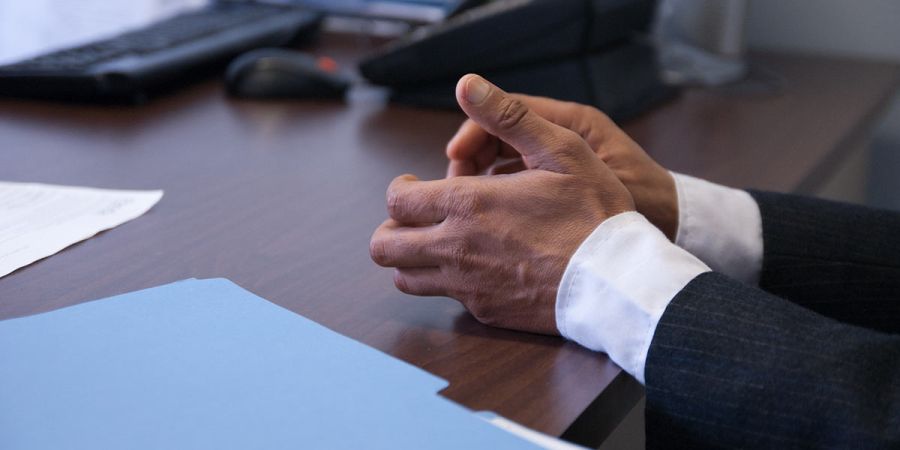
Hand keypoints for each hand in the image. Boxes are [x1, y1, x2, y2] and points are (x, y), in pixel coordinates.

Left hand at [370, 74, 633, 334]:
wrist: (618, 282)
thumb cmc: (595, 214)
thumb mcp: (561, 151)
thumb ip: (509, 117)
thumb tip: (467, 84)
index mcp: (467, 204)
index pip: (395, 202)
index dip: (399, 190)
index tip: (416, 186)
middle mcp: (456, 248)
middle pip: (384, 246)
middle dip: (393, 228)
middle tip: (418, 218)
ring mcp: (467, 284)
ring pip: (405, 278)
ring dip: (412, 259)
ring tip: (440, 243)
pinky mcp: (485, 311)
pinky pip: (446, 297)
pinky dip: (449, 281)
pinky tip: (478, 266)